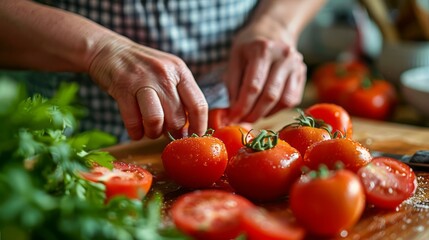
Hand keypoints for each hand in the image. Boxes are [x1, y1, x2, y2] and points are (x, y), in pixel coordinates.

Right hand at [88, 36, 207, 139]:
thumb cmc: (143, 68)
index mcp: (180, 71)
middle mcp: (164, 74)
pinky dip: (136, 132)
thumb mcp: (168, 72)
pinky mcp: (122, 89)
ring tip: (150, 130)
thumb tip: (189, 127)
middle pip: (177, 118)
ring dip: (153, 133)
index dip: (198, 126)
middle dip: (171, 131)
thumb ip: (180, 95)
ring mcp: (142, 81)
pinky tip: (136, 130)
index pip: (198, 105)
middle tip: (165, 130)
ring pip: (156, 121)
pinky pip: (133, 122)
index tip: (193, 136)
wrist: (108, 50)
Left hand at [225, 17, 306, 122]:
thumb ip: (232, 86)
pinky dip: (276, 110)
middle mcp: (284, 56)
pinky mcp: (302, 75)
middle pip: (269, 96)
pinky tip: (264, 109)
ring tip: (251, 116)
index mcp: (263, 49)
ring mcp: (297, 65)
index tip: (232, 118)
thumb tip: (232, 113)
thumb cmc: (249, 48)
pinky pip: (291, 100)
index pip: (253, 86)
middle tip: (241, 121)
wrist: (273, 31)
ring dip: (265, 114)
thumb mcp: (234, 59)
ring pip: (283, 101)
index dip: (242, 107)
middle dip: (253, 114)